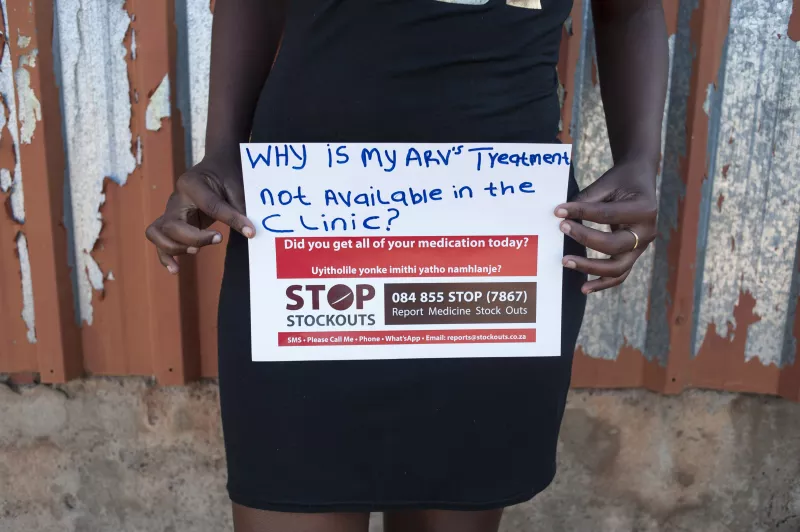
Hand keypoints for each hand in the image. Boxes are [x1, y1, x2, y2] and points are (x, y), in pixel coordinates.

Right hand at [145, 158, 254, 273]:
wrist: (215, 167)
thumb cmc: (226, 174)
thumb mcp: (236, 185)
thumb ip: (239, 206)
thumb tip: (250, 231)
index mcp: (192, 184)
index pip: (210, 206)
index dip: (231, 220)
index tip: (250, 232)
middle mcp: (176, 198)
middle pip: (172, 225)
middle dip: (194, 238)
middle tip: (218, 239)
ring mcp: (170, 211)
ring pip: (158, 234)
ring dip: (177, 248)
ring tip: (197, 251)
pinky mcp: (171, 223)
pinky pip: (159, 240)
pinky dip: (166, 256)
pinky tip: (176, 269)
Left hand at [554, 160, 656, 293]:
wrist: (640, 180)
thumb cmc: (621, 180)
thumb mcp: (606, 183)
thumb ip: (586, 200)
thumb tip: (560, 215)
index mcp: (644, 210)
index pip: (607, 215)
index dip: (581, 212)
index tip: (558, 211)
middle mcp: (647, 232)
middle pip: (614, 245)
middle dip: (585, 239)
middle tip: (562, 229)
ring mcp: (642, 247)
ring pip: (618, 268)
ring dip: (590, 268)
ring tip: (565, 261)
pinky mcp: (634, 255)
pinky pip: (620, 275)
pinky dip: (603, 283)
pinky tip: (584, 288)